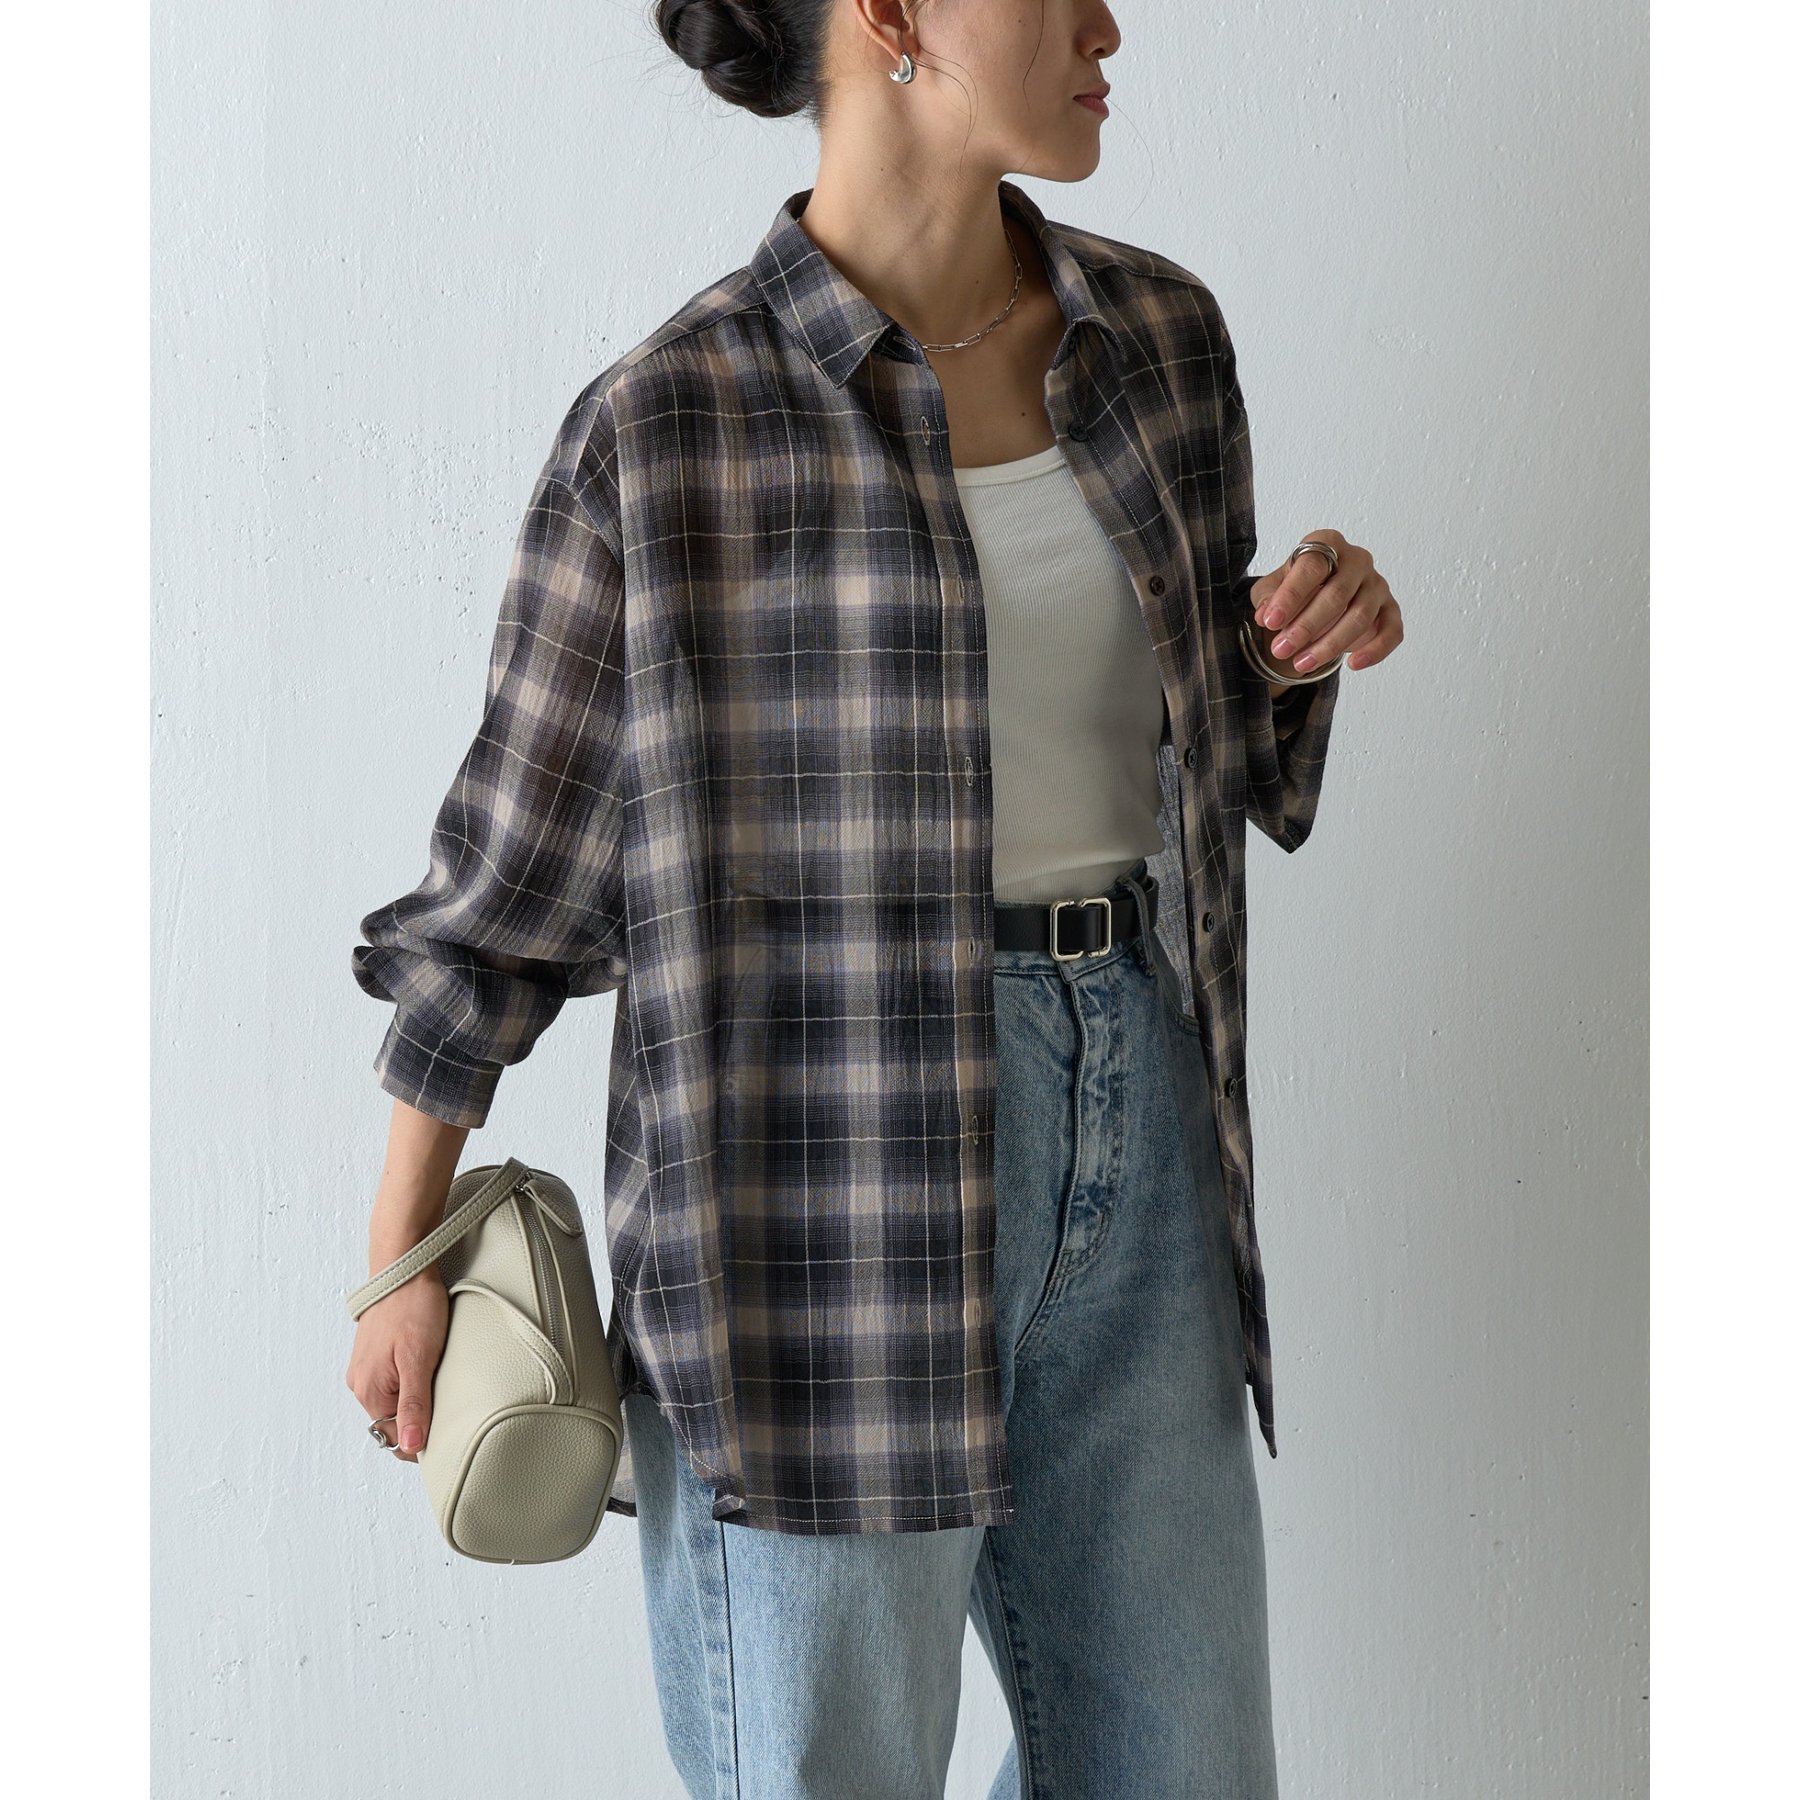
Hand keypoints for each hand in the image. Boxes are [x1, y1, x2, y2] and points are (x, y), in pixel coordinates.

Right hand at [345, 1267, 448, 1463]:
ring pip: (394, 1401)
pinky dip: (411, 1382)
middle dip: (420, 1419)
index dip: (422, 1438)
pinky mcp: (375, 1354)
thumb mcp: (419, 1359)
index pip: (396, 1437)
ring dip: (416, 1400)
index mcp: (369, 1391)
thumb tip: (410, 1446)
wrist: (405, 1268)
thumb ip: (414, 1404)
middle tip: (448, 1402)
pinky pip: (393, 1382)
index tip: (448, 1431)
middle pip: (393, 1421)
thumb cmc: (413, 1308)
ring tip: (438, 1381)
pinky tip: (427, 1368)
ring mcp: (366, 1368)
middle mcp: (361, 1384)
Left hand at [1249, 530, 1402, 674]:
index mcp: (1327, 544)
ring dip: (1330, 645)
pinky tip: (1353, 664)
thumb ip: (1267, 598)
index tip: (1271, 622)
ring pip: (1360, 617)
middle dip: (1306, 627)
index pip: (1312, 567)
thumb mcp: (1271, 589)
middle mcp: (1357, 560)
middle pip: (1337, 594)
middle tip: (1281, 649)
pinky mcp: (1390, 609)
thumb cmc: (1295, 589)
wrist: (1317, 598)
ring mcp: (1377, 585)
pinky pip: (1391, 631)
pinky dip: (1375, 650)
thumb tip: (1266, 615)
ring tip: (1301, 663)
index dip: (1290, 596)